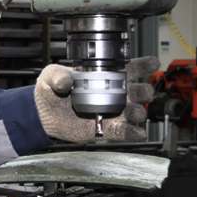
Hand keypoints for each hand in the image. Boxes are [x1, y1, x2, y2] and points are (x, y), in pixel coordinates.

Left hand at [34, 56, 159, 142]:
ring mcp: (112, 112)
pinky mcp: (107, 129)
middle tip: (142, 91)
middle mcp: (114, 94)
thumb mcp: (51, 76)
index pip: (128, 69)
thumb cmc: (51, 90)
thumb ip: (57, 75)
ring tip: (133, 112)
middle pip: (138, 91)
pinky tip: (138, 133)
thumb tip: (66, 80)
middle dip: (144, 91)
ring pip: (135, 112)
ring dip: (138, 112)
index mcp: (104, 76)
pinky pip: (124, 132)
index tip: (153, 63)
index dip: (143, 65)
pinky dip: (133, 133)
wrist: (43, 114)